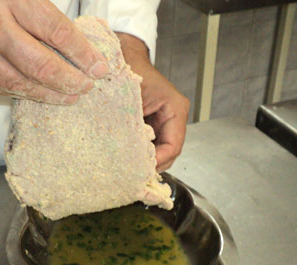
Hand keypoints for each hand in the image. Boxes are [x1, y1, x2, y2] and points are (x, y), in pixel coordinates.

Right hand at [0, 0, 108, 103]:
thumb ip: (41, 8)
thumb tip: (81, 41)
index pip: (54, 30)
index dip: (82, 53)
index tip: (99, 68)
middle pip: (39, 64)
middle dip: (69, 81)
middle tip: (86, 88)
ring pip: (17, 82)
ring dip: (48, 94)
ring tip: (68, 96)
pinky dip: (19, 92)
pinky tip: (36, 93)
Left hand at [116, 33, 189, 171]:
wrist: (121, 57)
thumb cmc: (129, 69)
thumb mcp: (130, 97)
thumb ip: (131, 124)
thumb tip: (126, 151)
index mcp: (175, 109)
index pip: (173, 146)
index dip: (158, 160)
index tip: (140, 169)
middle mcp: (173, 117)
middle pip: (169, 152)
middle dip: (152, 164)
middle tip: (132, 174)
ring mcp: (164, 122)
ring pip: (159, 151)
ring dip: (145, 159)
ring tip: (128, 167)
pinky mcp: (153, 124)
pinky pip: (149, 144)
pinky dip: (139, 152)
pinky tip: (126, 156)